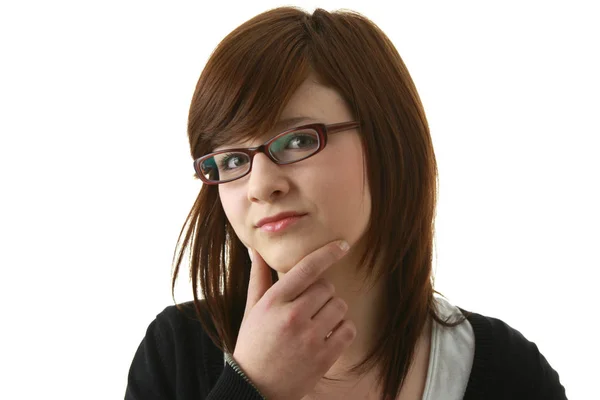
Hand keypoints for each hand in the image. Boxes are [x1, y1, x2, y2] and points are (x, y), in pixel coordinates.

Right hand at [232, 240, 355, 399]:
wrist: (255, 388)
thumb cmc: (253, 344)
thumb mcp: (251, 309)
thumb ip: (258, 278)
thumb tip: (256, 250)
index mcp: (274, 302)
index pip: (307, 268)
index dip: (328, 253)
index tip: (342, 245)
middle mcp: (293, 317)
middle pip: (327, 287)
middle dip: (323, 293)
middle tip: (311, 306)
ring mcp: (310, 338)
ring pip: (340, 306)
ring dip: (334, 310)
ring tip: (319, 321)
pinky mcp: (324, 357)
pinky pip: (348, 330)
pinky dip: (343, 329)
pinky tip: (328, 334)